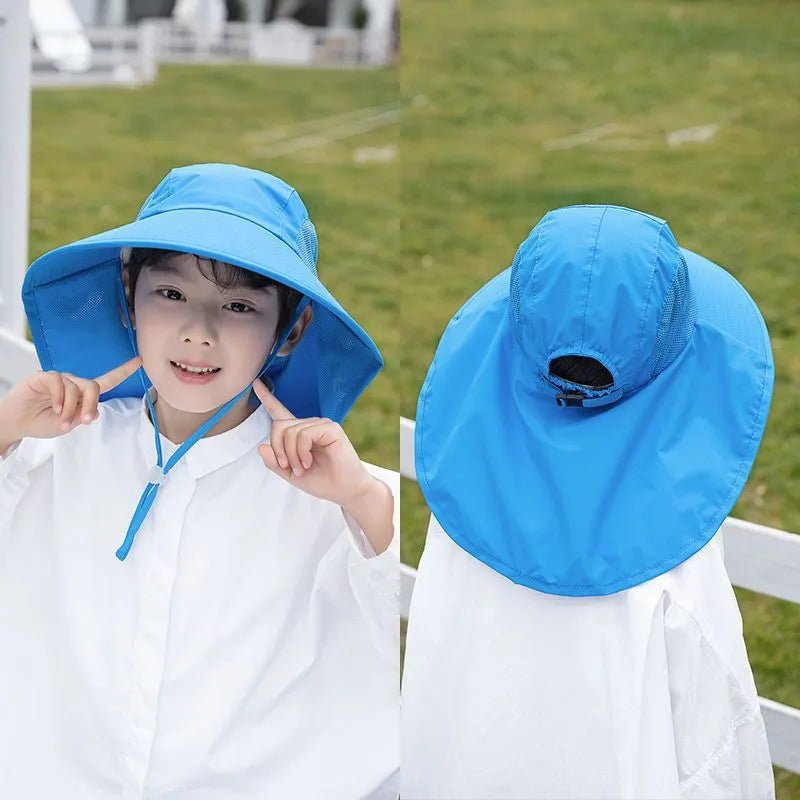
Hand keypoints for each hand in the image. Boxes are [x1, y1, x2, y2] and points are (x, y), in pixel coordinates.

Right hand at [0, 356, 142, 442]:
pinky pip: (58, 382)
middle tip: (84, 422)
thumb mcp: (67, 424)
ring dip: (71, 408)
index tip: (140, 361)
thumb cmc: (41, 422)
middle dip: (92, 405)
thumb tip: (94, 411)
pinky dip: (60, 398)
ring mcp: (59, 378)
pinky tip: (56, 408)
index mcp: (82, 394)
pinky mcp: (43, 377)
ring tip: (61, 422)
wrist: (16, 424)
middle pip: (94, 386)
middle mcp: (73, 383)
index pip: (106, 381)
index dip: (123, 371)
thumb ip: (81, 416)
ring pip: (77, 387)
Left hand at [253, 377, 375, 507]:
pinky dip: (302, 451)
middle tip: (288, 467)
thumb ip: (274, 462)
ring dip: (291, 455)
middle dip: (279, 449)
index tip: (256, 383)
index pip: (279, 412)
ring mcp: (320, 424)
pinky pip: (304, 434)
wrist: (343, 490)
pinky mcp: (330, 428)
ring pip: (290, 432)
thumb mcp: (290, 474)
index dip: (267, 397)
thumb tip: (261, 447)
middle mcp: (308, 425)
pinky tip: (309, 461)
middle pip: (279, 426)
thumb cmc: (322, 481)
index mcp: (298, 434)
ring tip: (302, 467)